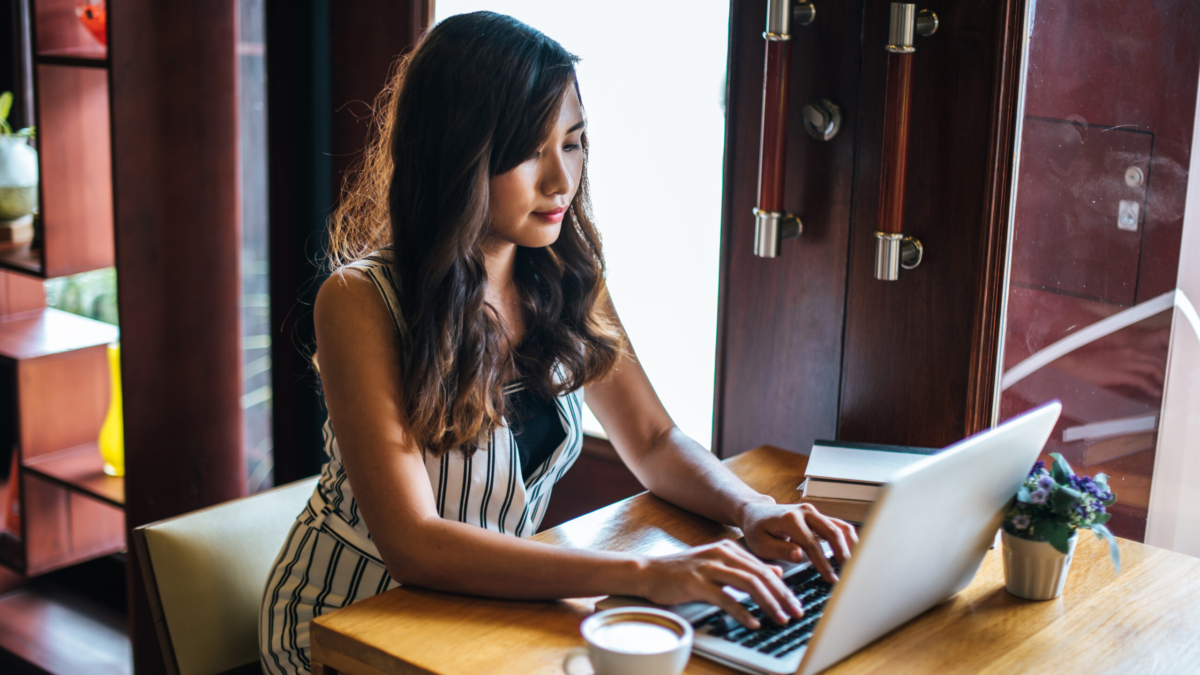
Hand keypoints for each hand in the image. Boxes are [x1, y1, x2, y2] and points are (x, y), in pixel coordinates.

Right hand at [635, 540, 804, 628]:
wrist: (649, 571)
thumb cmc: (682, 571)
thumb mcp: (717, 564)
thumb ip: (745, 568)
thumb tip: (776, 572)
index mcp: (728, 548)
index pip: (763, 568)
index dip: (783, 587)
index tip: (794, 603)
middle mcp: (721, 554)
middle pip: (760, 575)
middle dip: (781, 596)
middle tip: (795, 612)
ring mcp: (708, 567)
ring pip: (748, 584)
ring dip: (768, 603)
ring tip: (780, 618)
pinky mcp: (696, 582)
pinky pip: (725, 598)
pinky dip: (742, 611)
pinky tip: (753, 622)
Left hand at [738, 501, 857, 583]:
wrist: (756, 511)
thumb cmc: (757, 530)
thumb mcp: (760, 544)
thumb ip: (780, 550)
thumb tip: (799, 556)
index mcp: (790, 519)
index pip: (811, 544)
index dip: (823, 563)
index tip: (832, 579)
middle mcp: (805, 512)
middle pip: (832, 531)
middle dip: (844, 553)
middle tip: (851, 573)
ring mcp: (814, 512)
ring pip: (839, 526)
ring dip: (850, 545)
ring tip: (857, 565)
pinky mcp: (819, 516)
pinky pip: (839, 525)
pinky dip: (849, 539)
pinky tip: (854, 554)